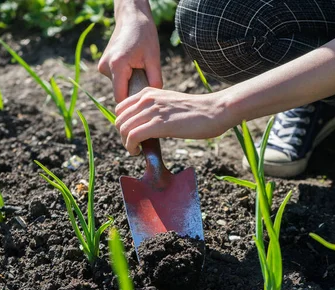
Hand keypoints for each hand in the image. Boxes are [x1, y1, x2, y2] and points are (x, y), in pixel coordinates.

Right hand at [98, 8, 161, 101]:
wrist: (132, 18)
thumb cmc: (145, 36)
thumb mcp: (154, 59)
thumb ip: (154, 82)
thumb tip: (153, 101)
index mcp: (117, 66)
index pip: (121, 98)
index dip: (132, 102)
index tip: (144, 102)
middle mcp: (105, 67)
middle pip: (120, 92)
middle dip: (133, 90)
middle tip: (145, 79)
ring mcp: (102, 66)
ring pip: (118, 86)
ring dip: (129, 83)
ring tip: (139, 69)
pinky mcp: (103, 65)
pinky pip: (116, 79)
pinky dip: (125, 77)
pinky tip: (133, 66)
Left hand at [114, 88, 233, 154]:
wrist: (215, 110)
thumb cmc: (198, 111)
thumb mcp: (171, 103)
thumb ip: (156, 109)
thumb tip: (147, 125)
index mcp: (149, 92)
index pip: (121, 108)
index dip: (123, 124)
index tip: (132, 135)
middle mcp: (147, 98)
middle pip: (119, 120)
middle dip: (123, 135)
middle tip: (134, 145)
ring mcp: (152, 110)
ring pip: (123, 129)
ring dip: (126, 143)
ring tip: (136, 150)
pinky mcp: (158, 124)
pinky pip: (132, 137)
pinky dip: (131, 147)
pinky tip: (138, 152)